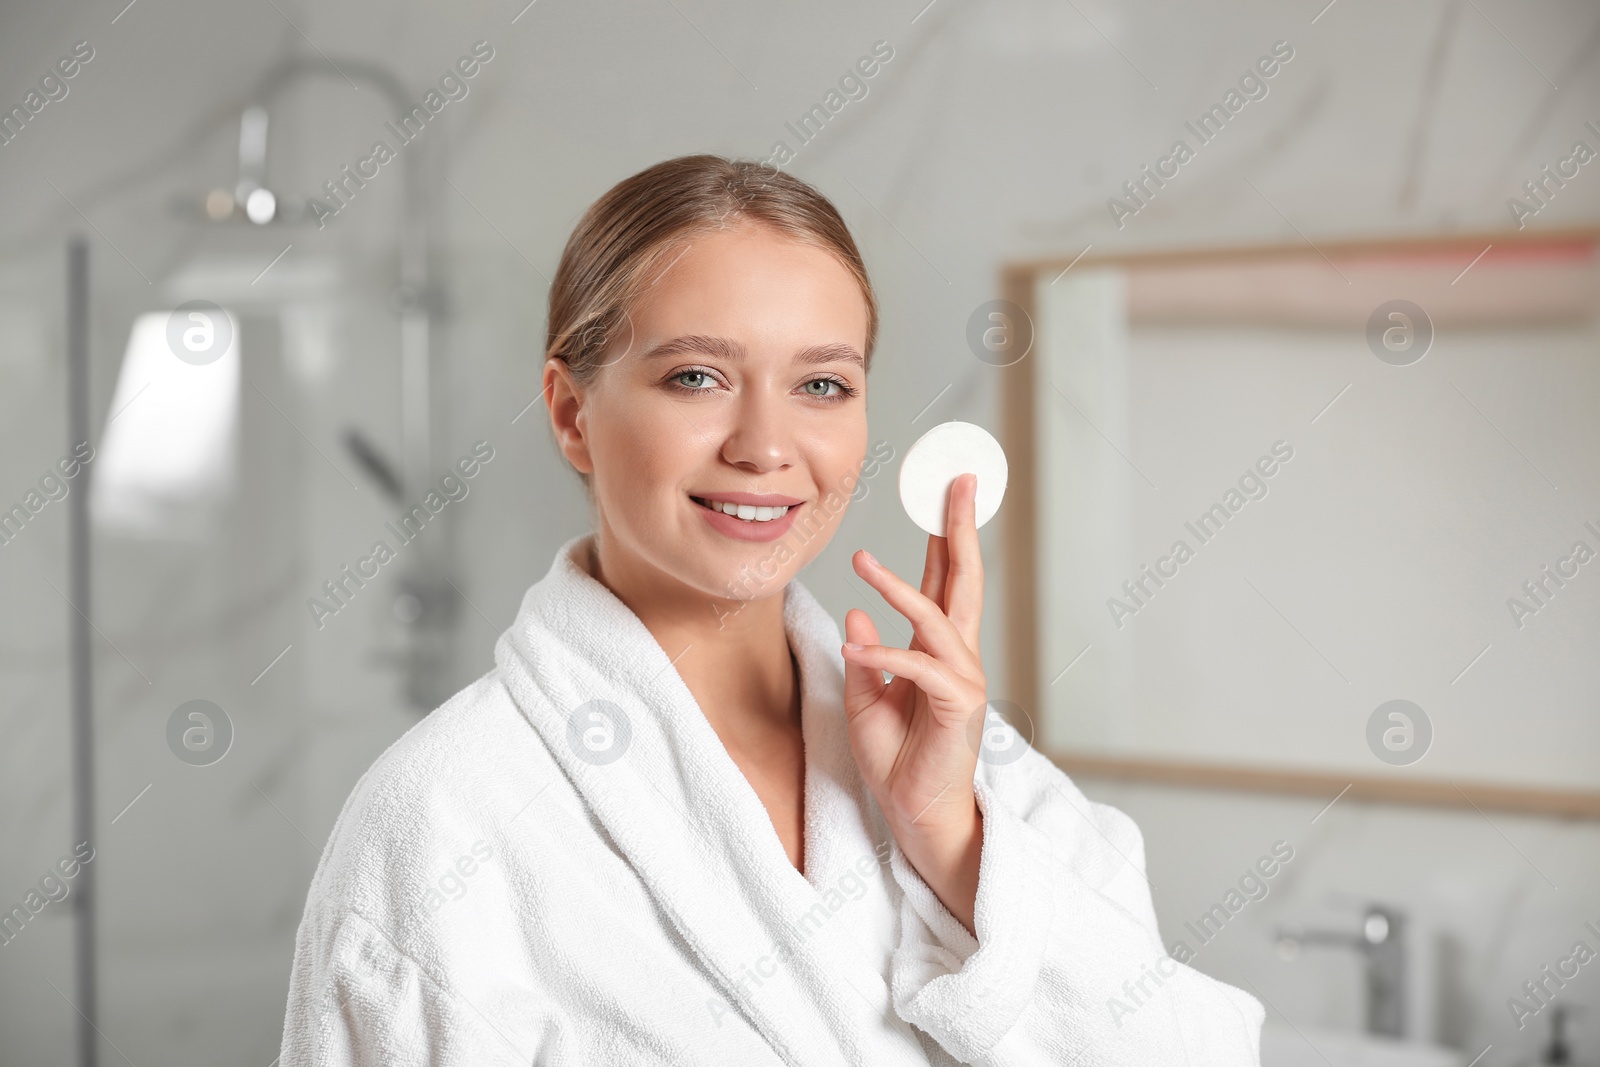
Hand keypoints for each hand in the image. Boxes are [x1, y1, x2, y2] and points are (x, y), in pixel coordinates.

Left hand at [842, 472, 986, 933]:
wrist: (918, 815)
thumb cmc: (898, 760)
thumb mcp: (867, 702)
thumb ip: (866, 659)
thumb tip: (857, 616)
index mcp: (939, 650)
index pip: (944, 581)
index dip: (945, 536)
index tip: (944, 492)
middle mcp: (958, 657)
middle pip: (963, 580)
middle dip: (959, 529)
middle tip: (955, 483)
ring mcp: (963, 680)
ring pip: (936, 618)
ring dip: (898, 587)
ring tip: (862, 559)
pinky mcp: (959, 708)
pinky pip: (920, 670)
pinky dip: (885, 656)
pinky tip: (854, 646)